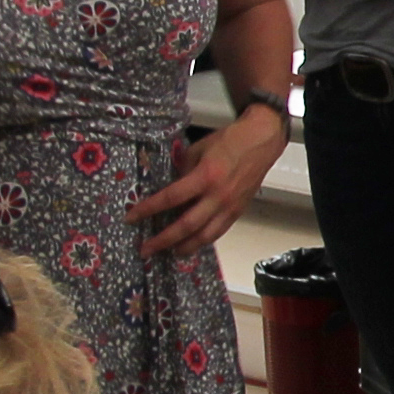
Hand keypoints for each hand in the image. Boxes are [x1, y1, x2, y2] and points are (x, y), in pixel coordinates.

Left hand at [132, 106, 285, 256]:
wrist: (261, 141)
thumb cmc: (229, 140)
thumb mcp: (198, 150)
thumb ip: (184, 171)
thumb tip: (171, 188)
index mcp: (205, 176)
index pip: (170, 198)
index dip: (148, 209)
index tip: (132, 217)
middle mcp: (218, 196)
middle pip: (186, 226)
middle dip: (163, 239)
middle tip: (146, 248)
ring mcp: (230, 206)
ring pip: (205, 236)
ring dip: (184, 247)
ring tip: (169, 252)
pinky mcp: (239, 211)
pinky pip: (218, 232)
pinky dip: (203, 240)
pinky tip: (192, 243)